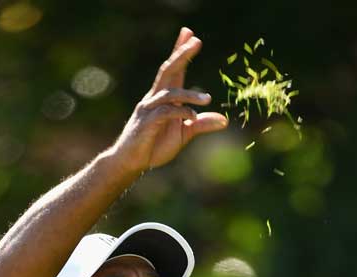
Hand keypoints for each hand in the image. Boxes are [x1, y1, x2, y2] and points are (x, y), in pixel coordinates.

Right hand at [111, 27, 227, 172]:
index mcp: (164, 98)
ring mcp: (149, 109)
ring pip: (169, 92)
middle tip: (196, 40)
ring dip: (189, 94)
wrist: (131, 163)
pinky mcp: (146, 123)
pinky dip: (180, 112)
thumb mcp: (183, 135)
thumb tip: (224, 120)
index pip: (173, 70)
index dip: (180, 51)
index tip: (189, 33)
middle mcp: (155, 98)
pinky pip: (165, 112)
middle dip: (181, 55)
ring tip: (207, 100)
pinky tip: (193, 117)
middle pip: (168, 71)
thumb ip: (200, 124)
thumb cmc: (154, 147)